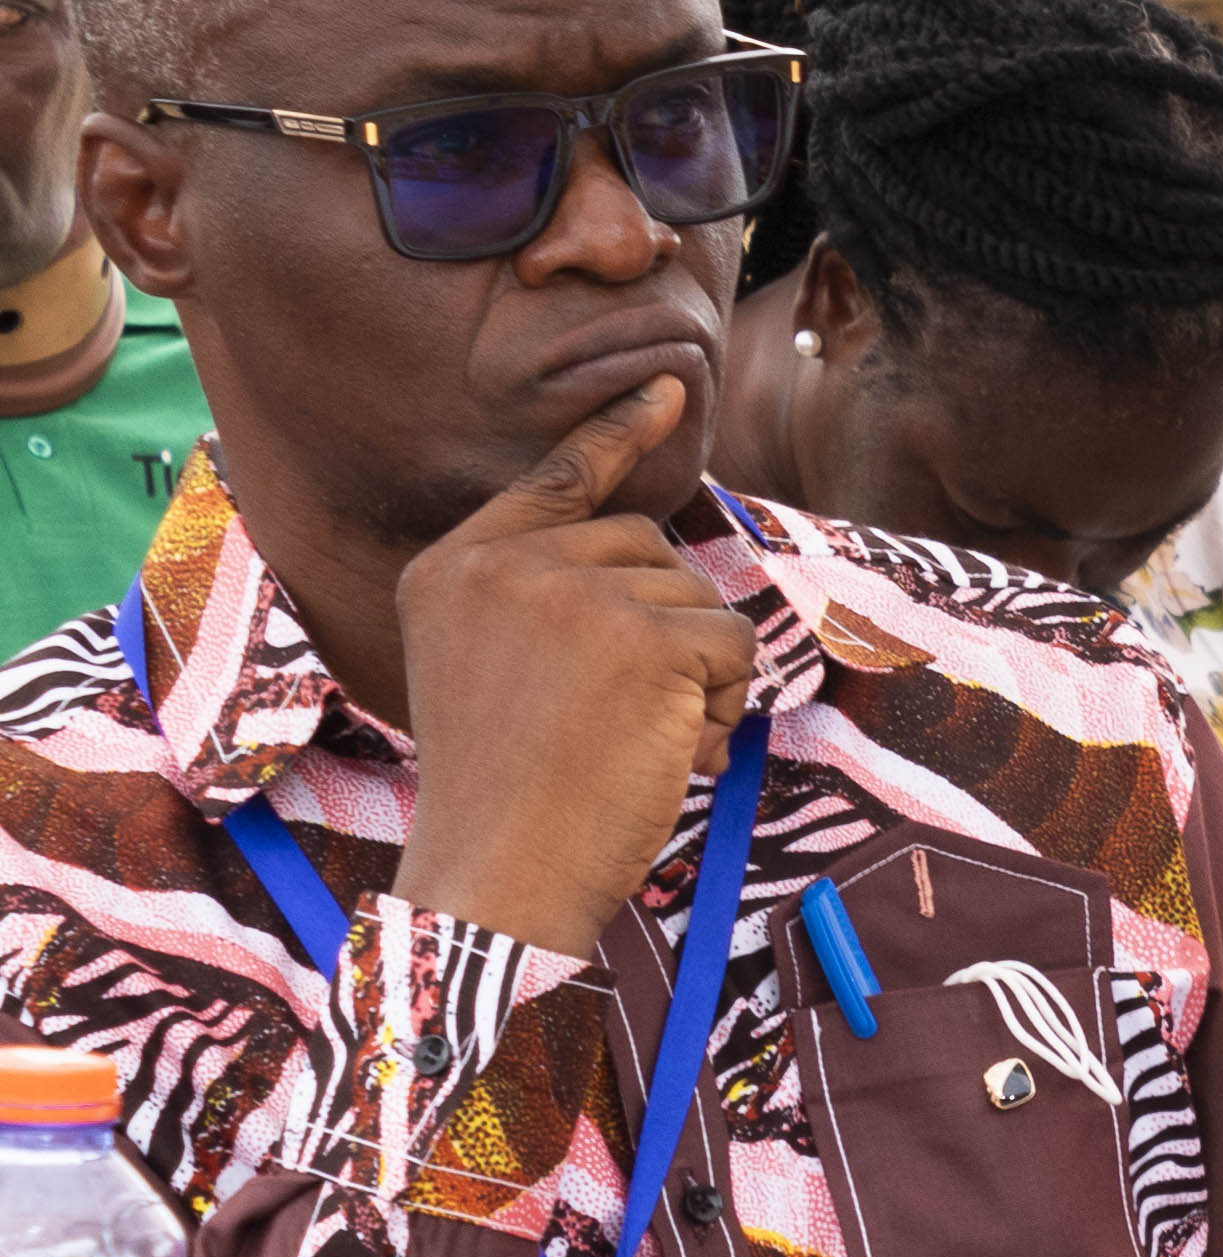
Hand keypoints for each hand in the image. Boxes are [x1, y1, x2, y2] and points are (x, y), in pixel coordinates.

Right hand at [388, 382, 757, 961]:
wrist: (497, 869)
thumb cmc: (505, 791)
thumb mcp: (490, 668)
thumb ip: (544, 601)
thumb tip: (654, 563)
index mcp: (456, 568)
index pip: (555, 481)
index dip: (617, 432)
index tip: (670, 387)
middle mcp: (509, 564)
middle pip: (646, 547)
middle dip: (661, 626)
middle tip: (607, 717)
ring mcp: (577, 593)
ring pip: (697, 602)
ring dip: (691, 679)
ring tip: (626, 743)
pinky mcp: (647, 637)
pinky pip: (732, 648)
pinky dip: (719, 707)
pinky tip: (663, 752)